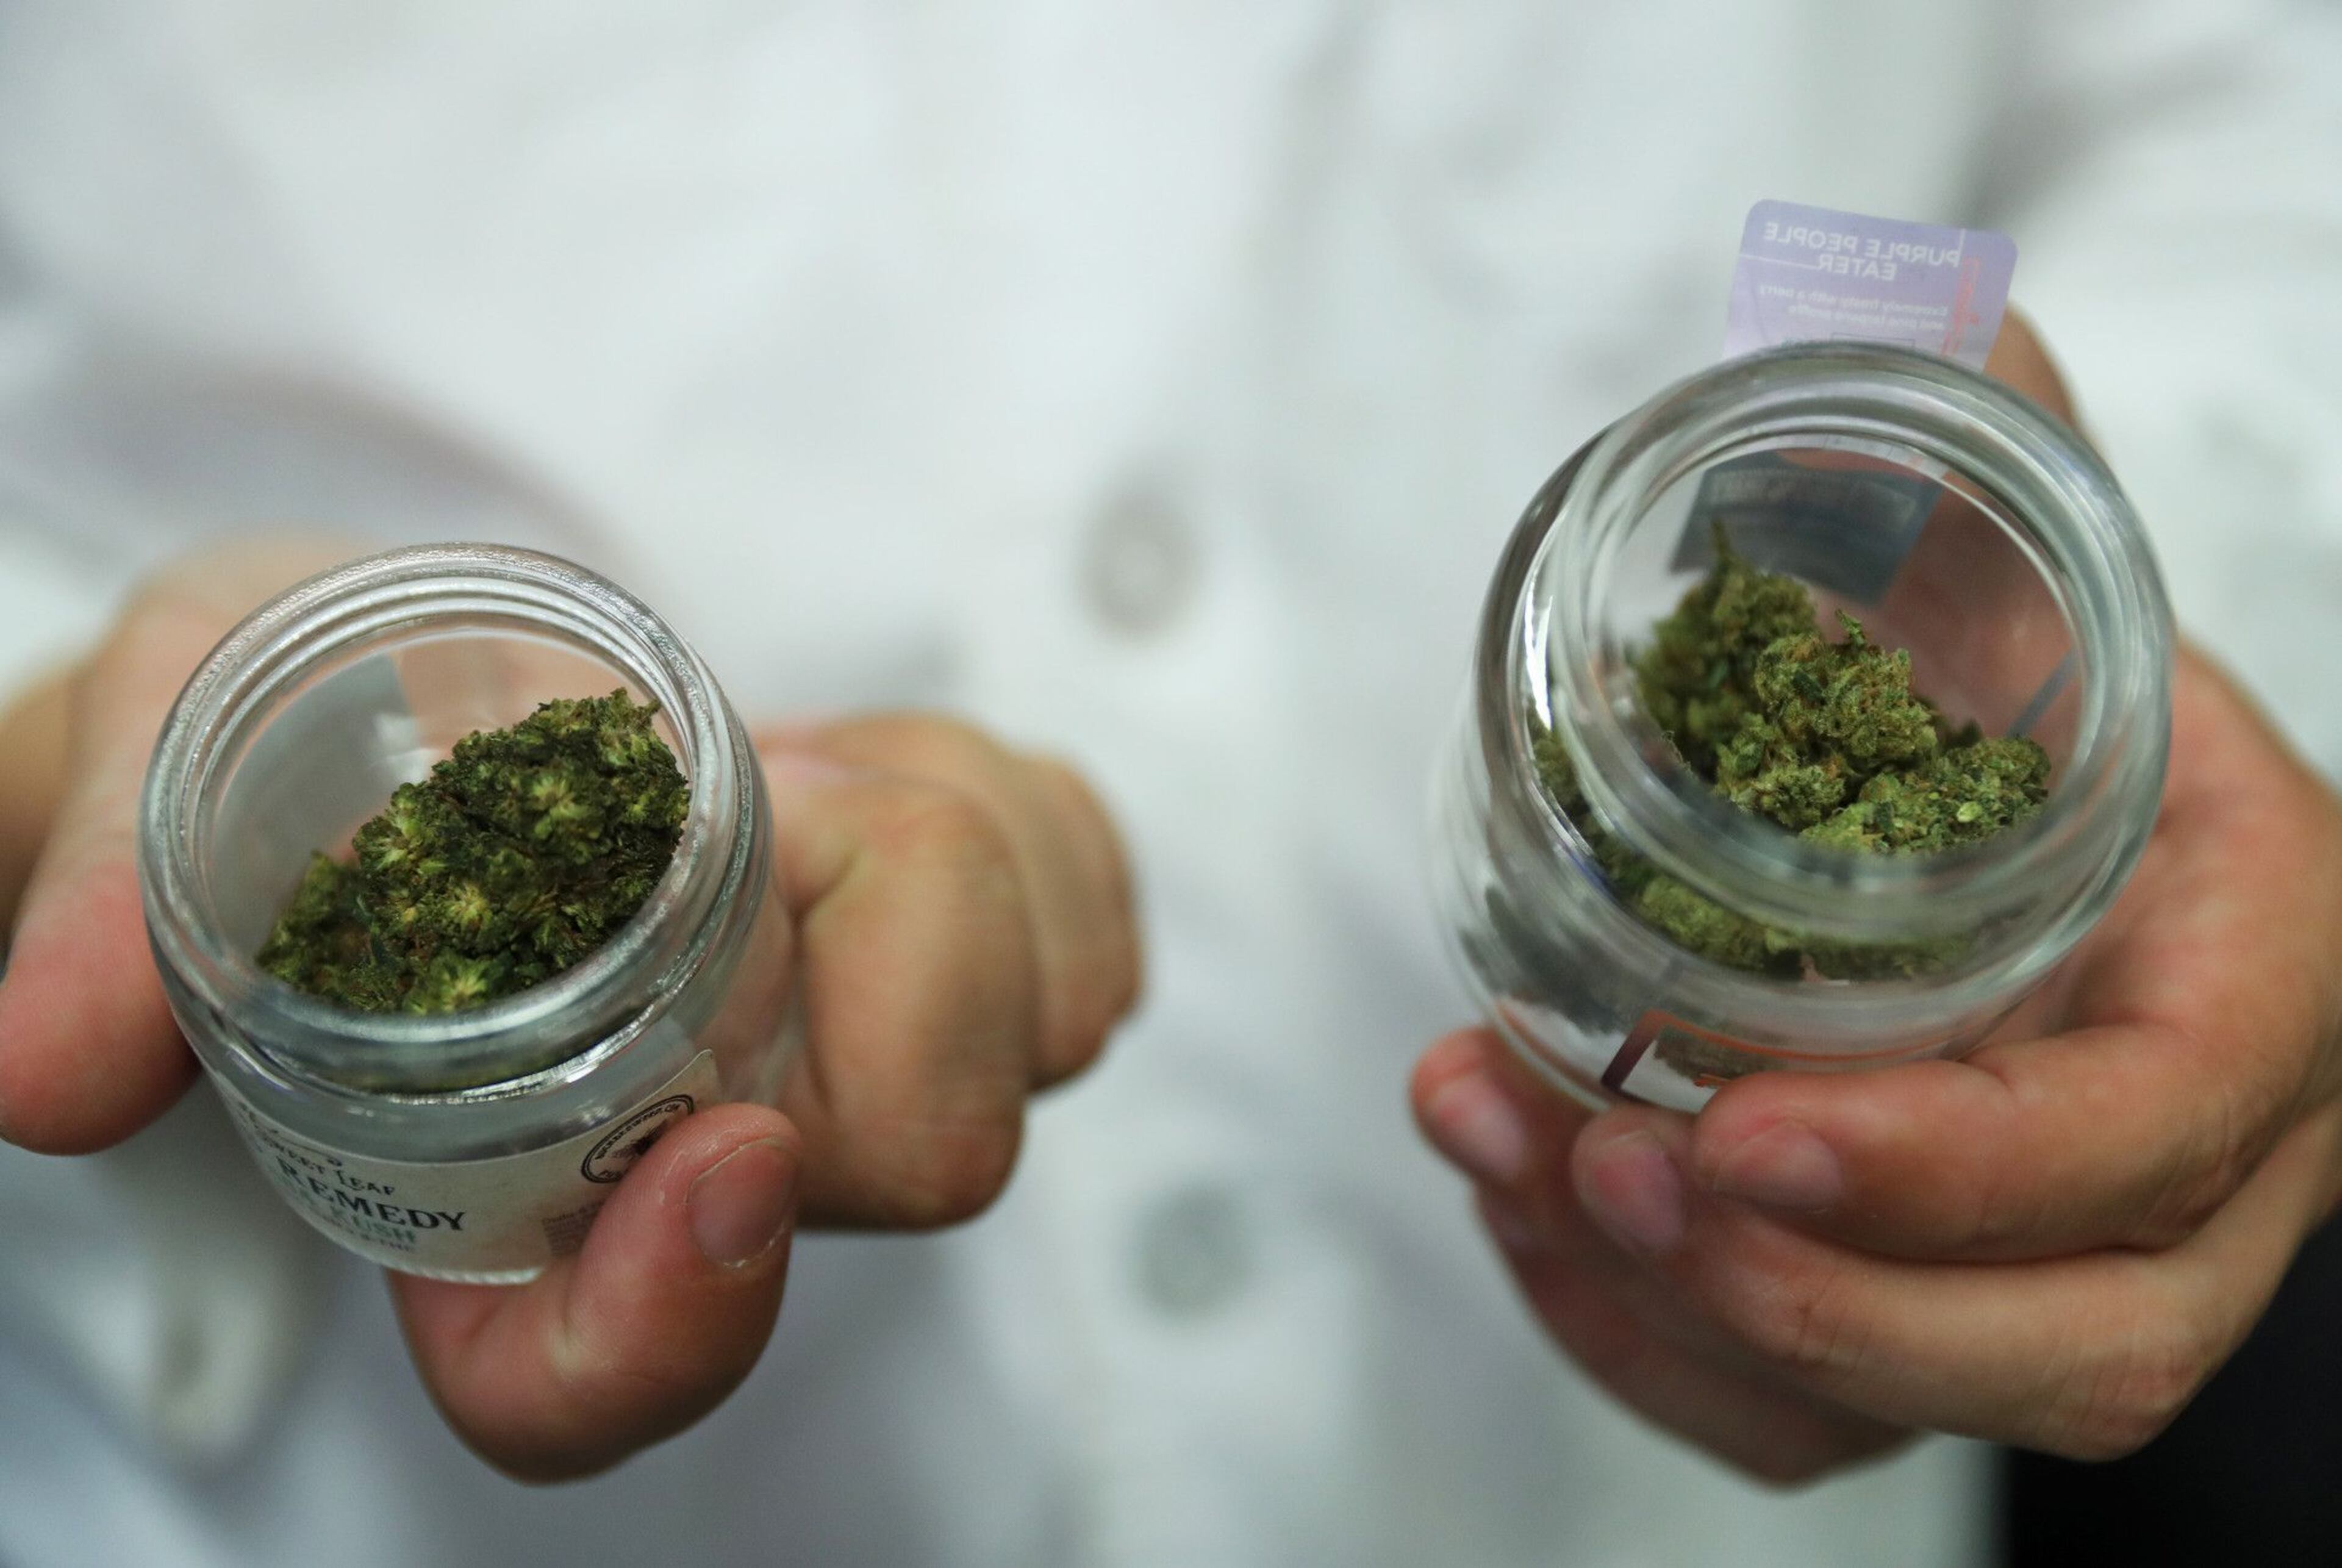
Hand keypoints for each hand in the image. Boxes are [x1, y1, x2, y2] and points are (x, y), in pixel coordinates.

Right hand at [0, 545, 1139, 1480]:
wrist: (410, 686)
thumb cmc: (274, 732)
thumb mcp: (152, 749)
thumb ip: (99, 905)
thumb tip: (46, 1067)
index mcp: (488, 1196)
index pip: (586, 1385)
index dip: (669, 1323)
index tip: (711, 1154)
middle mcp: (692, 1157)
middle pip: (920, 1157)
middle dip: (884, 959)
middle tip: (762, 805)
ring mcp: (848, 1063)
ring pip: (1045, 1029)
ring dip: (963, 871)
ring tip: (810, 783)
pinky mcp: (965, 953)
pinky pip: (1092, 927)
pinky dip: (1036, 835)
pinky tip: (899, 780)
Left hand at [1409, 316, 2341, 1481]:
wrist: (2018, 832)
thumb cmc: (2036, 718)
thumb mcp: (2036, 598)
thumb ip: (1996, 482)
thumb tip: (1946, 316)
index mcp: (2253, 990)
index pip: (2144, 1144)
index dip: (1954, 1173)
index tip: (1745, 1129)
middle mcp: (2186, 1172)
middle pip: (2060, 1342)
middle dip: (1808, 1291)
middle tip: (1596, 1159)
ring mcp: (2055, 1274)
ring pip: (1900, 1400)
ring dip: (1673, 1312)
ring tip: (1498, 1142)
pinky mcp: (1922, 1324)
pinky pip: (1790, 1412)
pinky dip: (1629, 1336)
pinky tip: (1512, 1195)